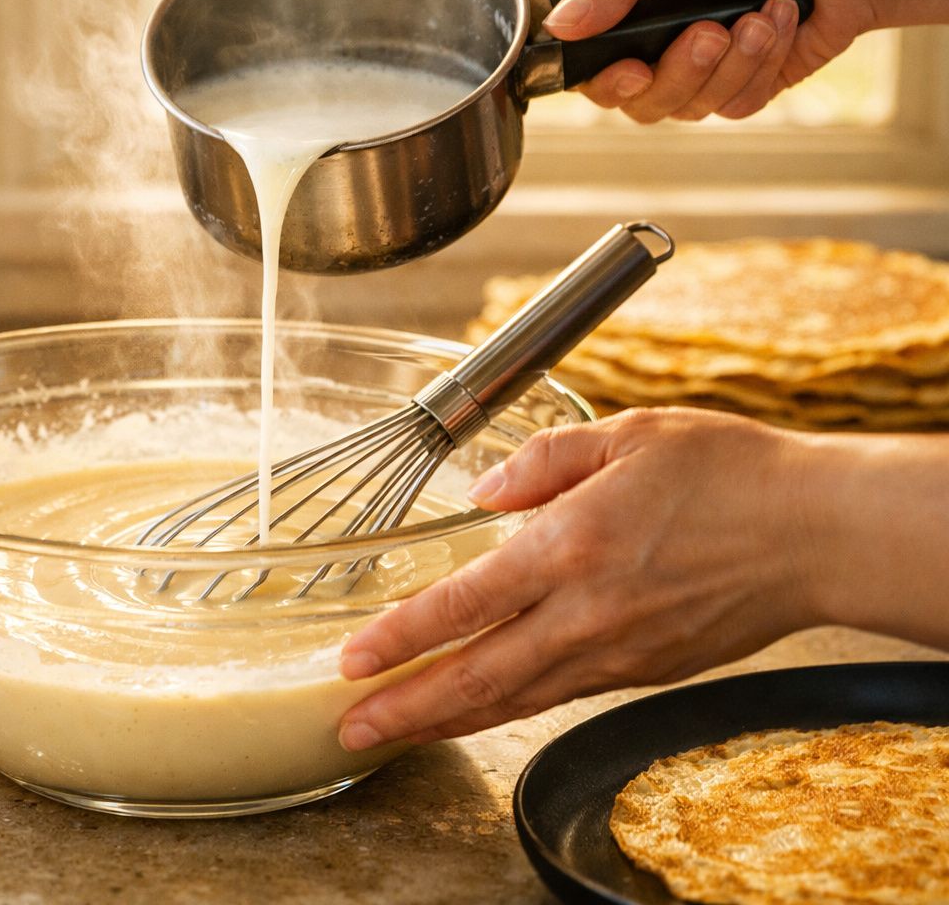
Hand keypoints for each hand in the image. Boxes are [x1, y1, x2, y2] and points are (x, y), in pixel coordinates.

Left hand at [336, 407, 948, 749]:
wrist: (815, 533)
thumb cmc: (727, 474)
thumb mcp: (627, 433)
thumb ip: (544, 458)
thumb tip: (484, 489)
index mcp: (571, 546)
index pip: (463, 606)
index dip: (400, 637)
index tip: (351, 659)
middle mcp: (585, 612)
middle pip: (476, 676)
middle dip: (405, 706)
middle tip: (350, 725)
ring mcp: (616, 651)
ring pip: (513, 700)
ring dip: (446, 720)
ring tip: (393, 732)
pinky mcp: (642, 670)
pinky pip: (558, 696)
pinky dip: (506, 710)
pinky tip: (476, 711)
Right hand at [546, 0, 948, 121]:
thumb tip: (560, 29)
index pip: (576, 52)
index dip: (593, 74)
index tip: (626, 69)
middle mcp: (648, 29)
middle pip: (625, 96)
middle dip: (673, 72)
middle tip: (706, 35)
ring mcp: (692, 60)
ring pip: (677, 107)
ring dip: (725, 65)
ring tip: (757, 17)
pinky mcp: (737, 82)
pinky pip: (728, 106)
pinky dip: (758, 68)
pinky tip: (777, 22)